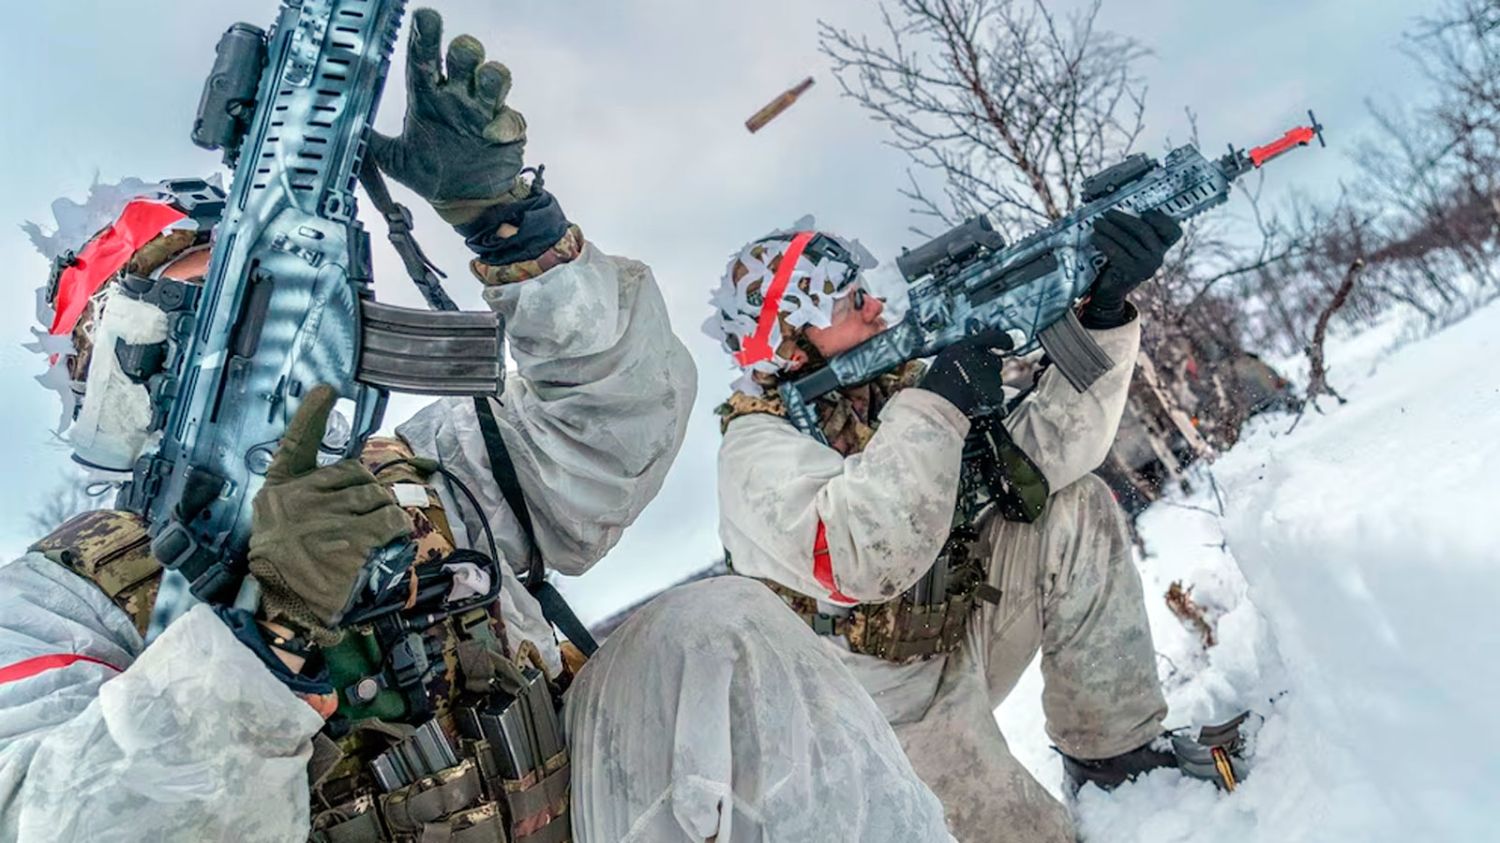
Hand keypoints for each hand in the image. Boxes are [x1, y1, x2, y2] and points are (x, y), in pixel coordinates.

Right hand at [249, 385, 412, 643]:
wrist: (281, 610)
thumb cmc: (285, 565)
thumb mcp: (279, 525)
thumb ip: (304, 493)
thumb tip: (345, 468)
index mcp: (281, 491)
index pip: (295, 444)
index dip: (310, 415)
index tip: (325, 389)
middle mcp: (301, 500)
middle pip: (359, 477)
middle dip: (368, 497)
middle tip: (358, 523)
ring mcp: (327, 520)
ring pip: (378, 498)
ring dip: (384, 516)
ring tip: (371, 538)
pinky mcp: (353, 543)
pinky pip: (390, 522)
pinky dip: (395, 532)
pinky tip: (385, 546)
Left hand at [368, 8, 526, 222]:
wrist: (465, 202)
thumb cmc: (432, 174)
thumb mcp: (392, 159)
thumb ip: (370, 140)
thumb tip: (339, 127)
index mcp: (429, 97)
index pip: (425, 58)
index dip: (425, 36)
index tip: (425, 18)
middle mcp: (457, 97)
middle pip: (465, 57)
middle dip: (464, 50)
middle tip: (459, 55)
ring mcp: (484, 112)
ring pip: (494, 76)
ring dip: (490, 76)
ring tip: (481, 85)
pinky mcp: (507, 131)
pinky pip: (510, 117)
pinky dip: (502, 123)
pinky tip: (490, 135)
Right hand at [918, 330, 1014, 417]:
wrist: (935, 406)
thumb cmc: (934, 386)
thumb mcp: (945, 359)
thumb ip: (963, 353)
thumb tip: (977, 354)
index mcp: (964, 347)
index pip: (993, 336)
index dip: (1004, 340)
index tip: (1008, 344)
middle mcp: (978, 358)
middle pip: (996, 361)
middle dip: (989, 369)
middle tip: (975, 378)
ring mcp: (986, 376)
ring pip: (997, 379)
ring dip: (988, 385)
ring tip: (970, 392)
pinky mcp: (991, 393)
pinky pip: (998, 394)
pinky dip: (991, 399)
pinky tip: (976, 401)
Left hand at [1081, 208, 1182, 327]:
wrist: (1110, 289)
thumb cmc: (1117, 261)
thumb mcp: (1128, 245)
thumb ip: (1129, 230)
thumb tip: (1116, 208)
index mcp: (1161, 247)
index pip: (1172, 231)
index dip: (1161, 219)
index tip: (1145, 211)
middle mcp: (1158, 257)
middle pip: (1144, 231)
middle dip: (1124, 219)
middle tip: (1108, 214)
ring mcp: (1147, 267)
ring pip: (1128, 240)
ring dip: (1110, 229)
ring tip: (1097, 224)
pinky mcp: (1132, 273)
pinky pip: (1117, 253)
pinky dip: (1105, 243)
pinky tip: (1096, 238)